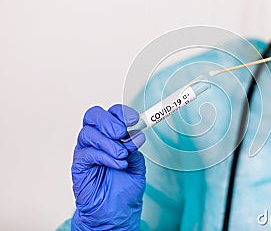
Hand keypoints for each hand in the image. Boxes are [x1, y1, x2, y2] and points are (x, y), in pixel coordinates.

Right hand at [71, 104, 145, 229]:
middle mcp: (96, 139)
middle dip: (109, 122)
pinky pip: (88, 153)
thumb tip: (136, 134)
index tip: (134, 119)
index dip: (121, 113)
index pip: (111, 114)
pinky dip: (105, 156)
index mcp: (111, 135)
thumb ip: (135, 148)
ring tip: (122, 154)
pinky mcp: (79, 165)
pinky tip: (117, 163)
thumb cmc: (124, 188)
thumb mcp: (137, 164)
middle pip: (93, 116)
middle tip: (122, 133)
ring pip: (88, 133)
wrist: (115, 211)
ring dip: (109, 142)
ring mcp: (86, 151)